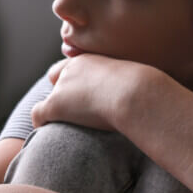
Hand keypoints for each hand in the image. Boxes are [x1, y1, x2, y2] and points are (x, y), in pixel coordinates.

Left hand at [30, 54, 154, 130]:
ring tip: (66, 126)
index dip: (73, 81)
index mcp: (91, 61)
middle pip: (56, 78)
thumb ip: (136, 85)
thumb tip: (153, 94)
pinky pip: (38, 114)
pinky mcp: (56, 104)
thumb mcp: (140, 81)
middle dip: (61, 92)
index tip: (82, 94)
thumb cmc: (147, 91)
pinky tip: (46, 132)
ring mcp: (62, 87)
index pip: (72, 67)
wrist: (136, 94)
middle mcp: (72, 69)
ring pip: (50, 98)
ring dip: (57, 111)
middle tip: (73, 110)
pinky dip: (40, 123)